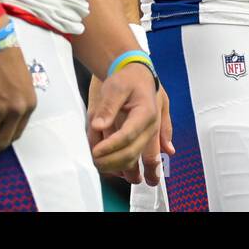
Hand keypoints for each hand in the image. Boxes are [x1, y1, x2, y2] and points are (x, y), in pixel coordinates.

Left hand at [87, 63, 164, 180]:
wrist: (140, 76)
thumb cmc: (128, 80)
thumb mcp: (116, 87)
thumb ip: (108, 106)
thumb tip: (98, 125)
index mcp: (146, 113)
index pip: (128, 135)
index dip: (111, 146)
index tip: (96, 152)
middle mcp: (152, 127)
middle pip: (135, 152)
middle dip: (113, 162)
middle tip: (96, 162)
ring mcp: (153, 135)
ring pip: (141, 159)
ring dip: (125, 169)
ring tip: (104, 168)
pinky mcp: (151, 139)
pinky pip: (146, 158)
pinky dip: (132, 167)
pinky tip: (118, 172)